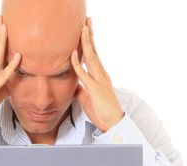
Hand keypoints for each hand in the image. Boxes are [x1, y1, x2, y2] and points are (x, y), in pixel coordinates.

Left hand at [71, 17, 124, 131]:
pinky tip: (73, 55)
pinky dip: (78, 64)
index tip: (86, 30)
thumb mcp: (88, 99)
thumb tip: (73, 86)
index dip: (90, 43)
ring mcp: (99, 81)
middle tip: (87, 21)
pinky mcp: (95, 89)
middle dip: (90, 35)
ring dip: (86, 42)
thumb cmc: (101, 112)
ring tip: (83, 28)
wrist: (113, 123)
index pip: (94, 56)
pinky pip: (85, 74)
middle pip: (94, 51)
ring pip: (92, 57)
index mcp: (100, 76)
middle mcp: (101, 75)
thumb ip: (81, 90)